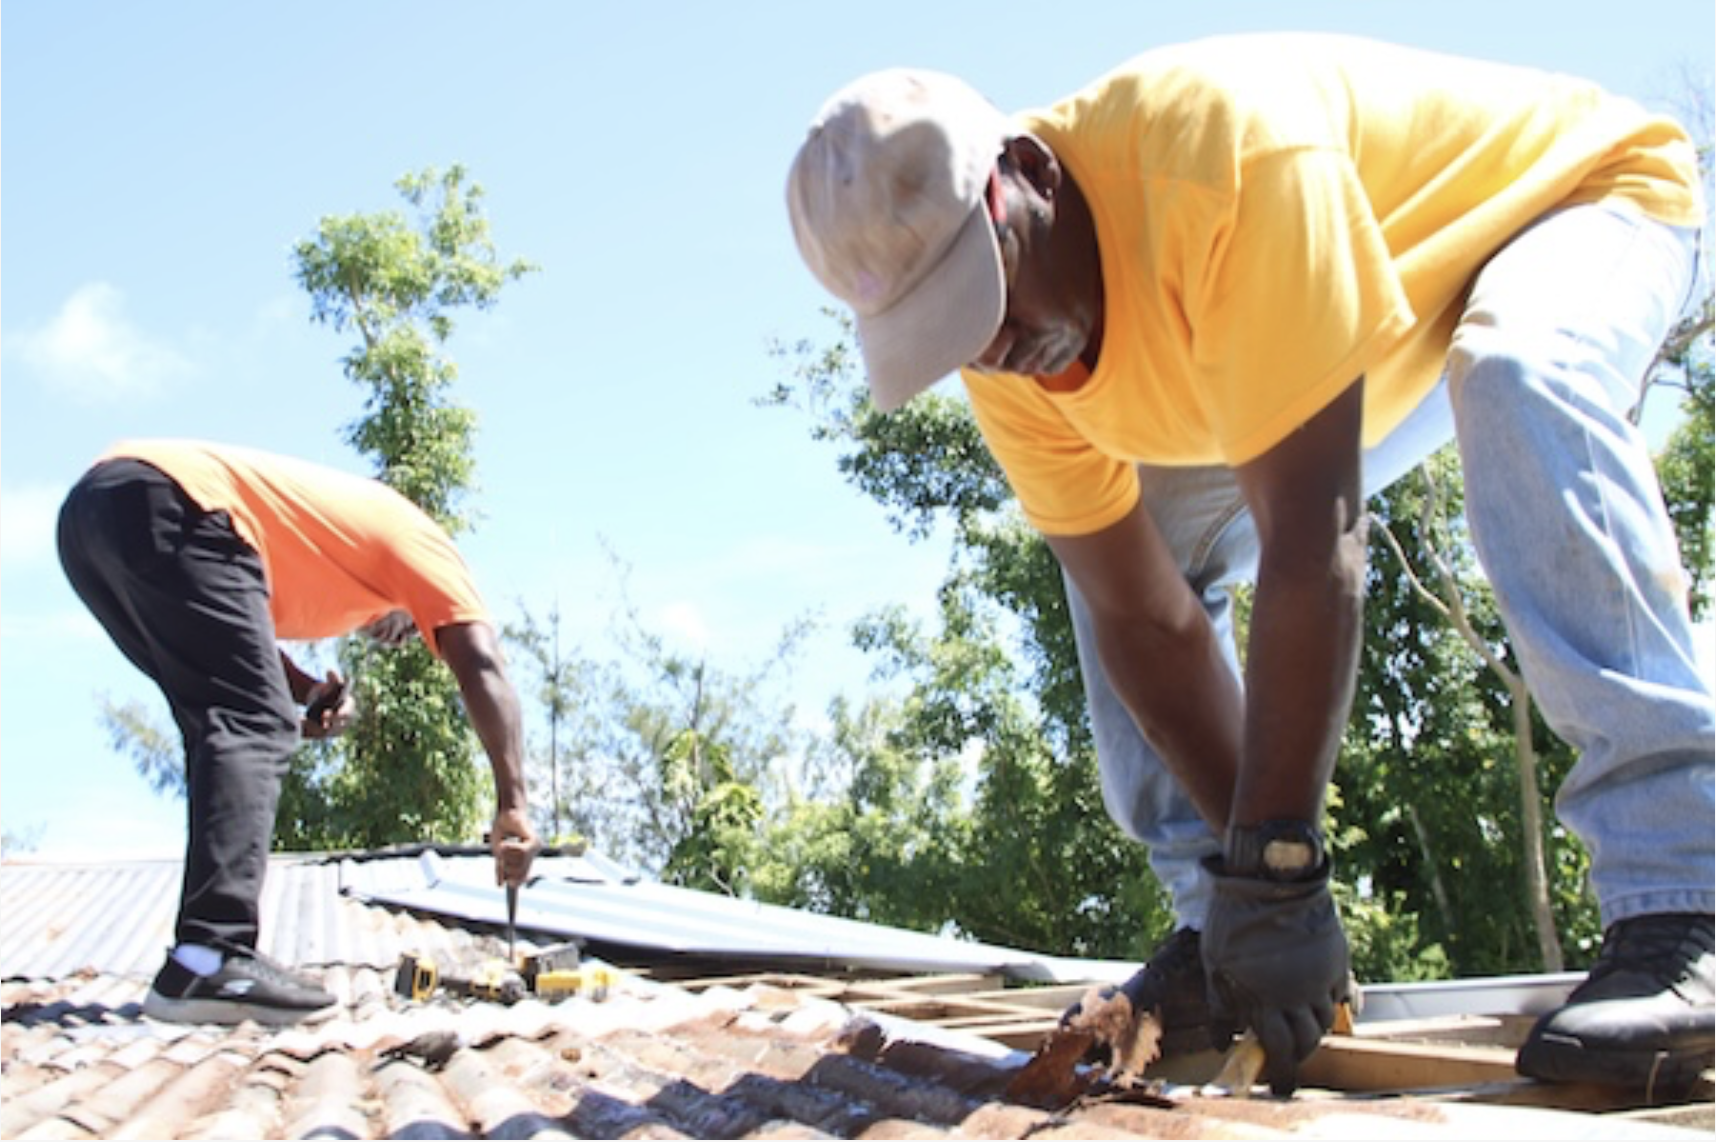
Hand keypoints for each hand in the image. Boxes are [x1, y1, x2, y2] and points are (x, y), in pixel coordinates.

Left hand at [300, 671, 354, 738]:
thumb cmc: (330, 690)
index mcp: (349, 708)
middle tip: (307, 721)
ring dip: (310, 728)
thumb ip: (333, 678)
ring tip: (298, 721)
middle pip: (335, 728)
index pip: (346, 715)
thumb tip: (330, 671)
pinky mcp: (323, 735)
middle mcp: (344, 722)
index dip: (336, 716)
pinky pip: (314, 736)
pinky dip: (305, 731)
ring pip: (322, 733)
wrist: (322, 701)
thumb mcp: (331, 684)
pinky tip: (297, 724)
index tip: (324, 715)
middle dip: (321, 725)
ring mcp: (334, 730)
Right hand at [488, 807, 539, 886]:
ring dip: (507, 856)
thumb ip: (501, 867)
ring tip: (504, 844)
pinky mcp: (533, 840)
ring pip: (520, 863)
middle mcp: (533, 852)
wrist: (507, 812)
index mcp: (527, 856)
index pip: (524, 875)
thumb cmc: (503, 829)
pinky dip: (510, 850)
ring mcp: (535, 847)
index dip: (517, 881)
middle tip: (501, 855)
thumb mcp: (499, 851)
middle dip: (507, 867)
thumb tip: (501, 886)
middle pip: (520, 872)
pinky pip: (521, 852)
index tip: (510, 886)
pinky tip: (504, 844)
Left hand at [1201, 857, 1349, 1096]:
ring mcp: (1322, 975)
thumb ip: (1221, 1005)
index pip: (1281, 1048)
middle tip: (1290, 1056)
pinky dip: (1331, 1002)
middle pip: (1309, 1039)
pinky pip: (1341, 992)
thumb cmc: (1233, 919)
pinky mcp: (1337, 956)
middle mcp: (1301, 994)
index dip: (1283, 1072)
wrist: (1269, 877)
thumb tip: (1221, 1042)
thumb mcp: (1216, 963)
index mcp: (1268, 998)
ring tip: (1301, 1028)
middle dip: (1300, 1053)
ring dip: (1314, 1028)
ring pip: (1327, 1018)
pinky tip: (1317, 999)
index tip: (1280, 1085)